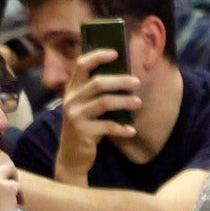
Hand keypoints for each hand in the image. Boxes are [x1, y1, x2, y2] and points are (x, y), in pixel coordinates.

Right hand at [54, 48, 139, 182]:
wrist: (71, 157)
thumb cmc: (84, 128)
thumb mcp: (85, 107)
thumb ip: (95, 93)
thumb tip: (122, 77)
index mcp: (71, 90)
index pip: (81, 65)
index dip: (98, 56)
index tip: (115, 53)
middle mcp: (71, 100)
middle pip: (98, 83)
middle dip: (120, 81)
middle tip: (137, 82)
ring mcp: (75, 116)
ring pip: (105, 102)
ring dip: (125, 101)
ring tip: (138, 103)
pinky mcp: (83, 132)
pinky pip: (108, 126)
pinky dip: (122, 128)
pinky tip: (132, 131)